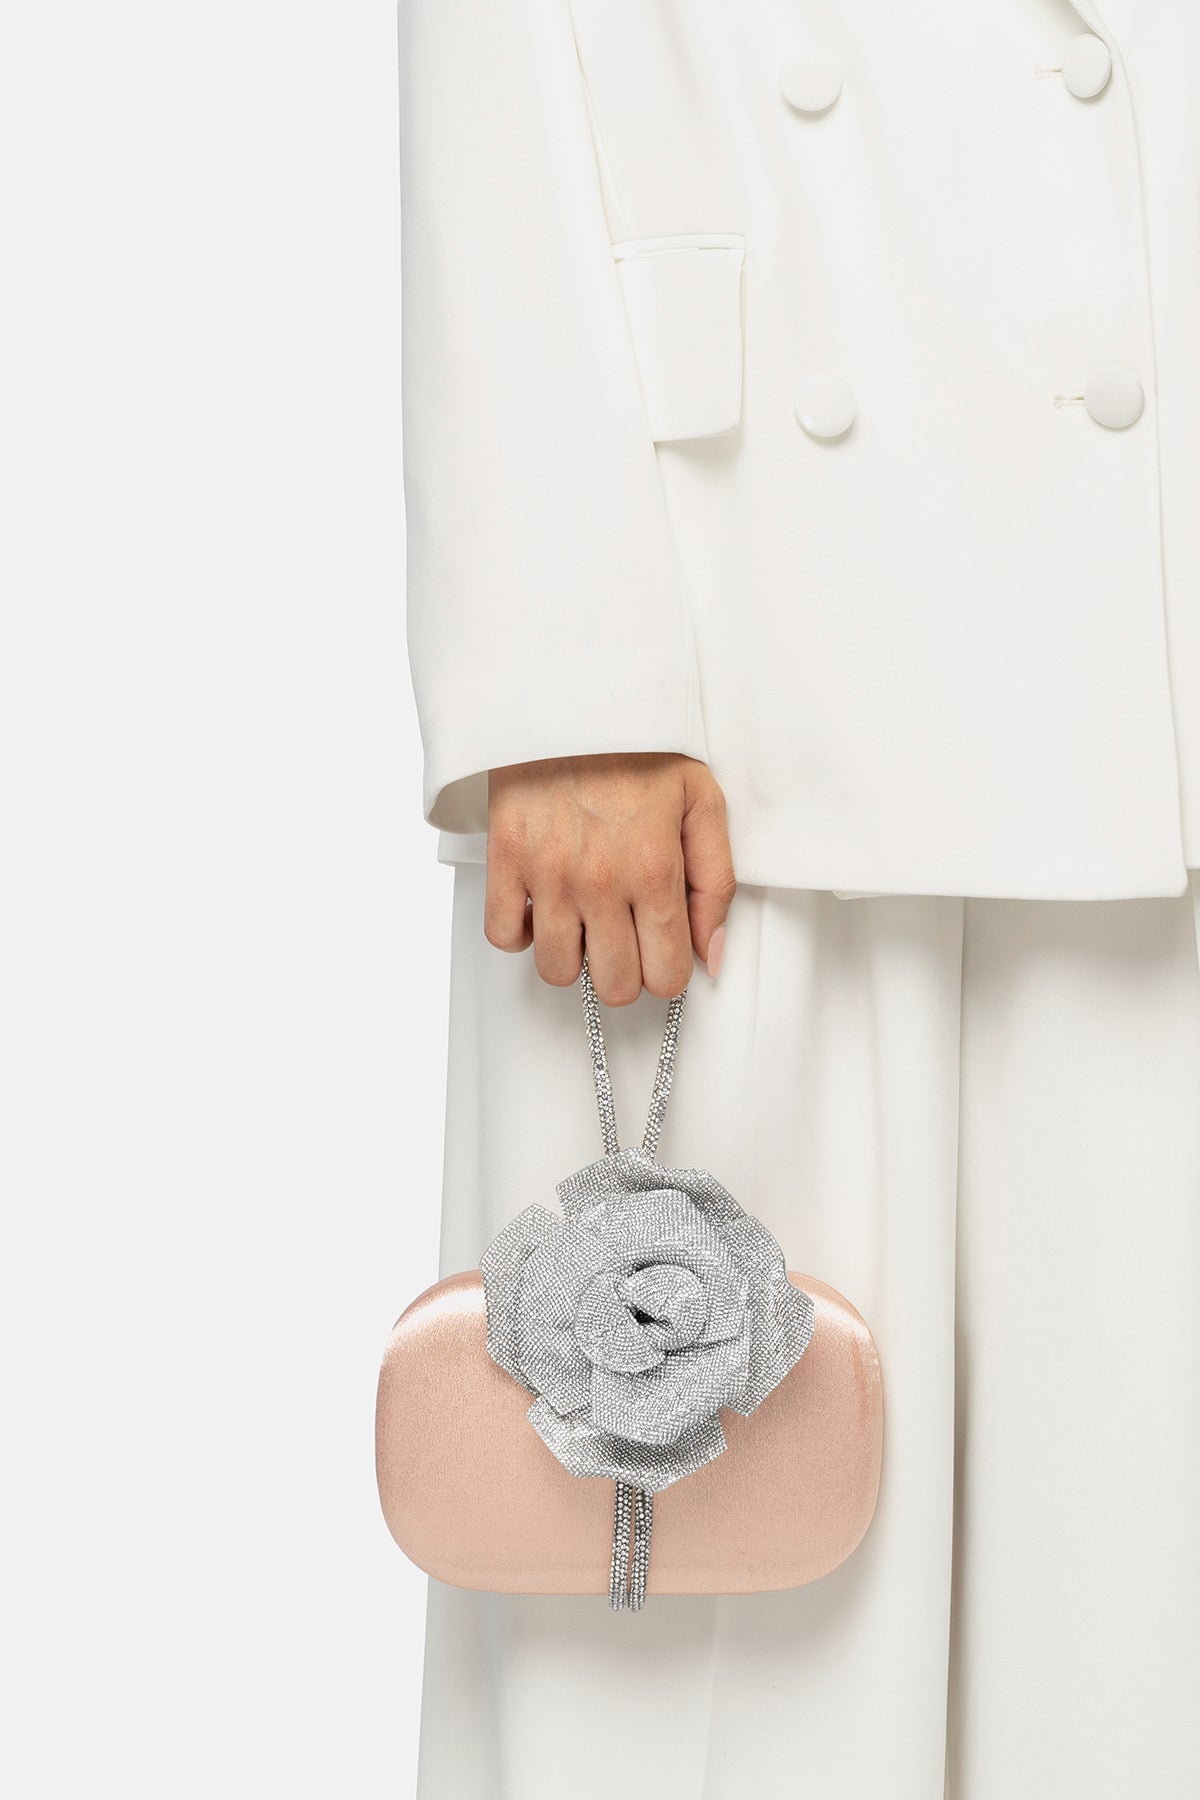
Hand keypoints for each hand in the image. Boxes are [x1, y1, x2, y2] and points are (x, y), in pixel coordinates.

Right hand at [483, 752, 734, 1004]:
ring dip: (576, 956)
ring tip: (585, 921)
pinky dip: (523, 933)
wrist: (573, 696)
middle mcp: (599, 882)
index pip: (666, 975)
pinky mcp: (505, 859)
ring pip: (558, 970)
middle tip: (627, 934)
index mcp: (654, 870)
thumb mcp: (701, 801)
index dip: (669, 968)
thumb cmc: (639, 745)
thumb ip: (715, 883)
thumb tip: (711, 953)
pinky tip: (544, 907)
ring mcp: (547, 875)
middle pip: (615, 985)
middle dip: (628, 970)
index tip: (662, 946)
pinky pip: (503, 935)